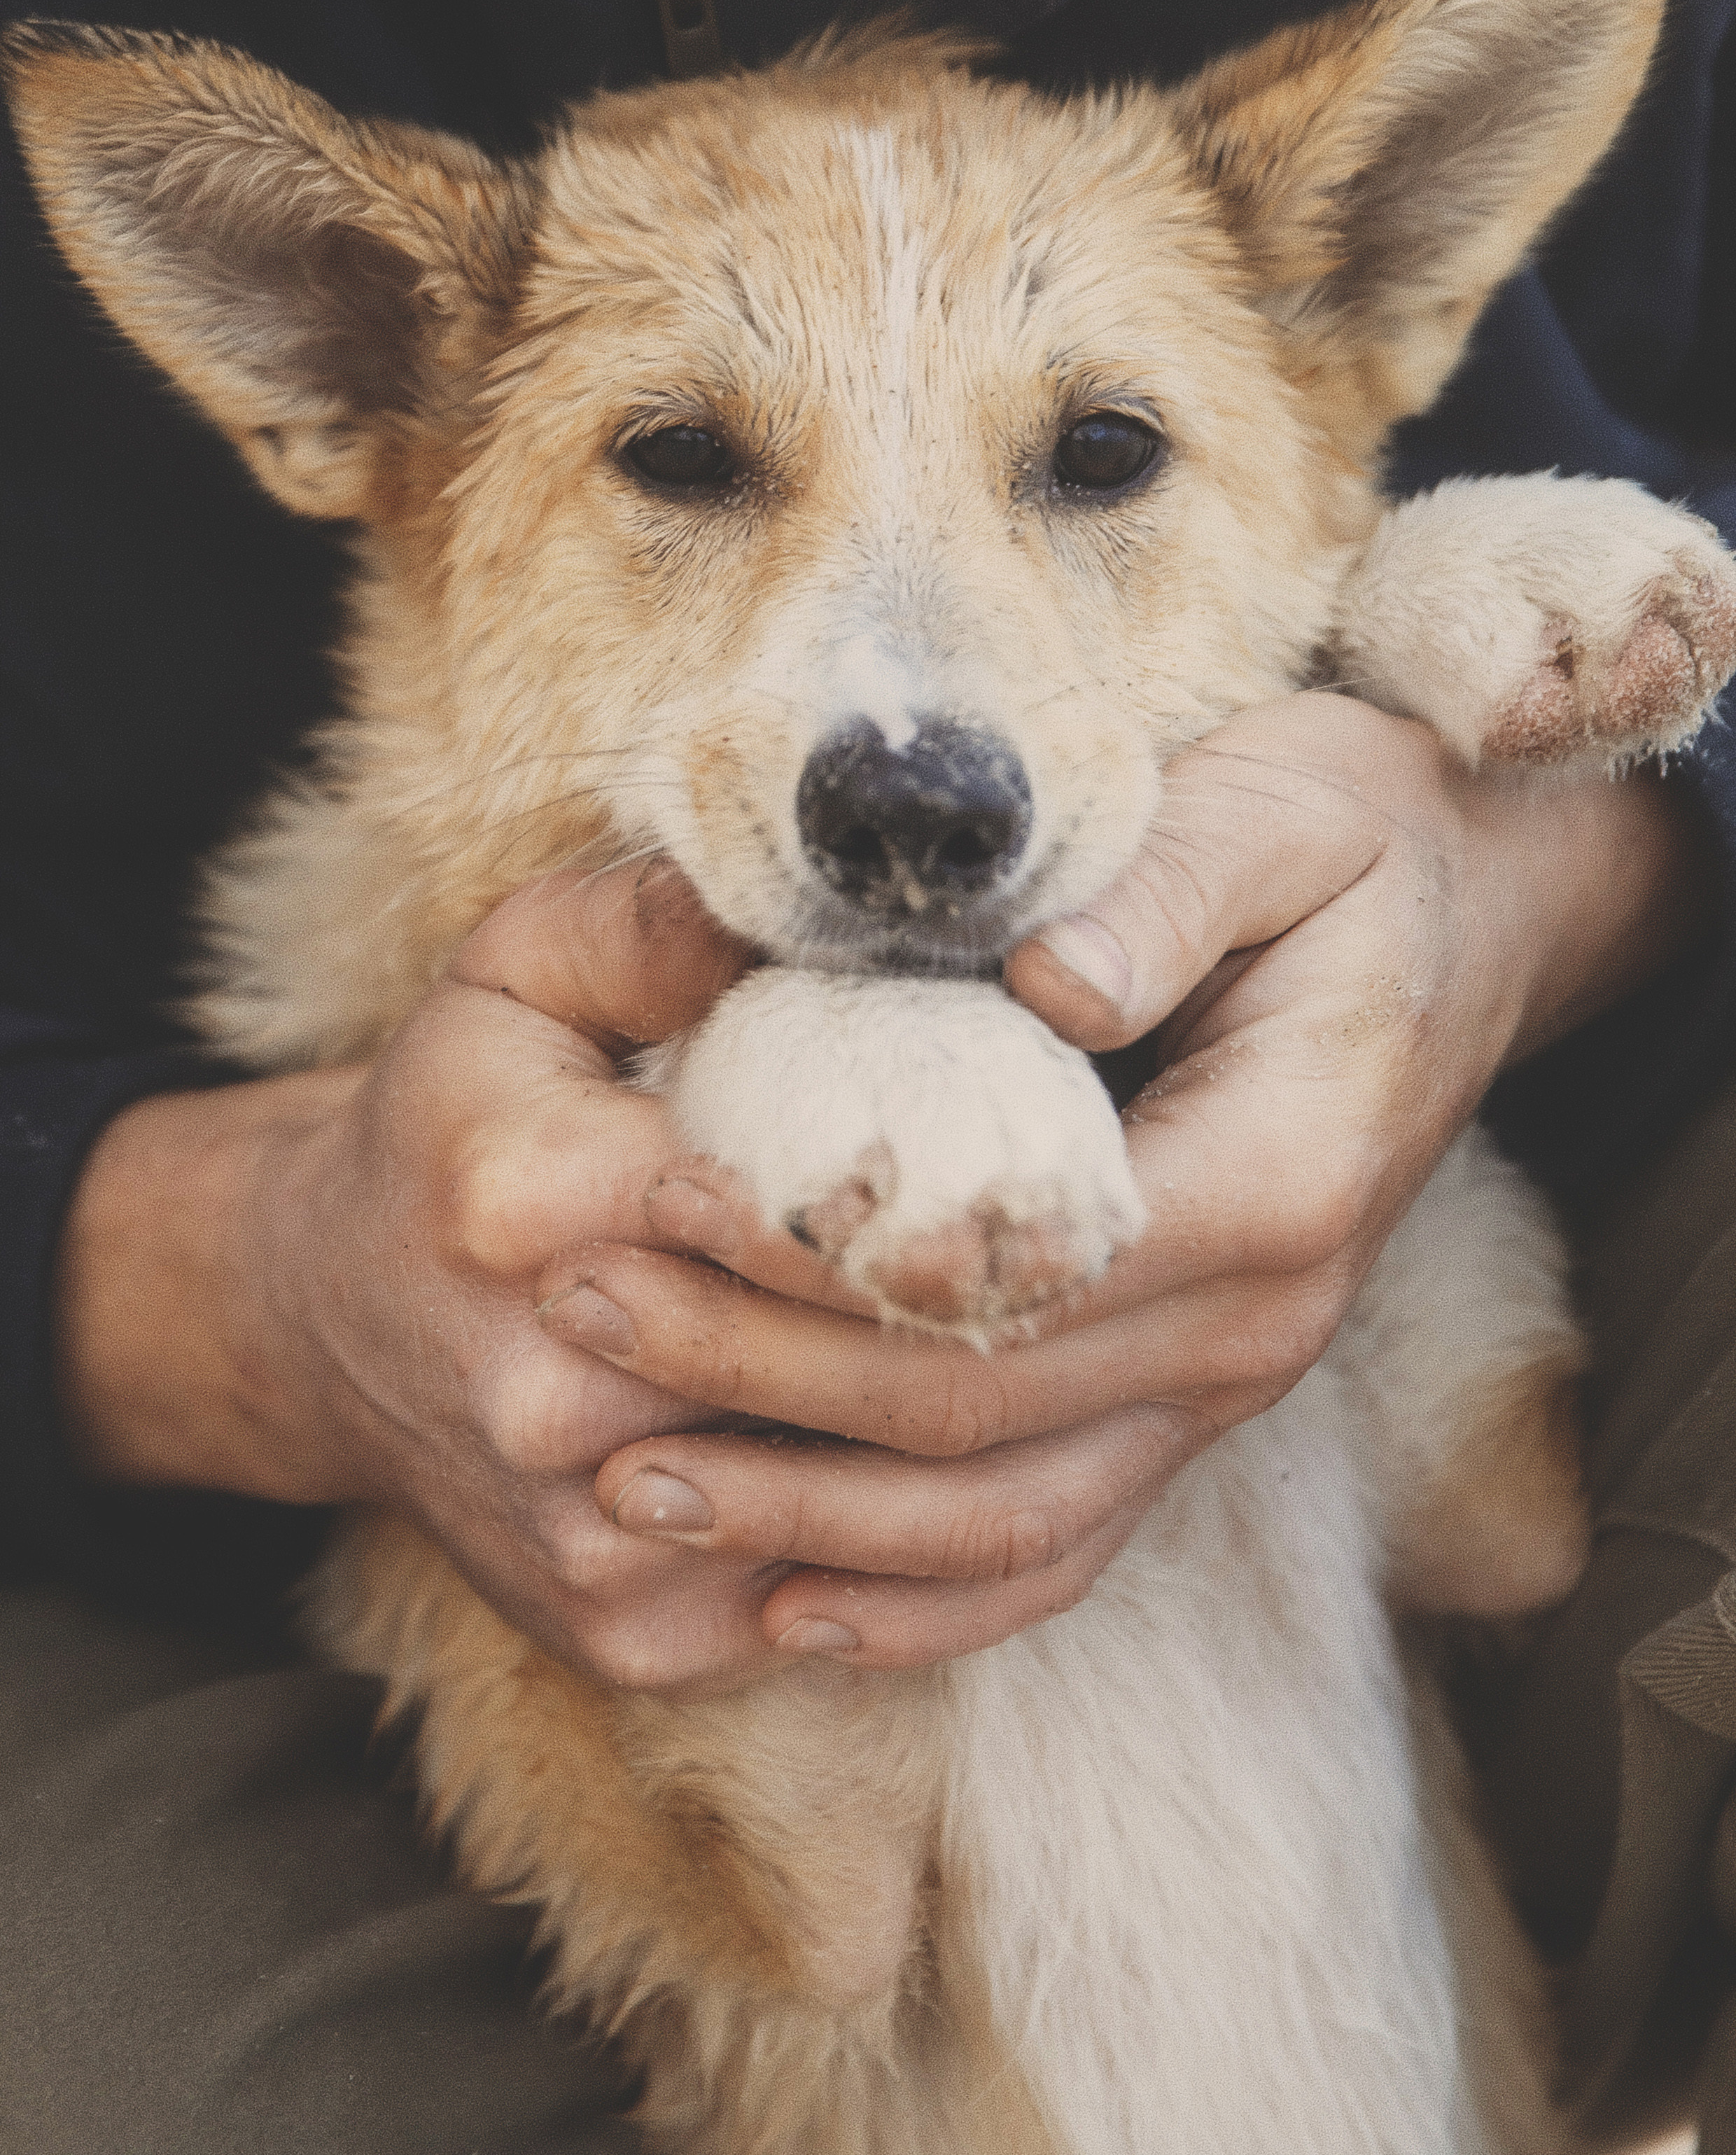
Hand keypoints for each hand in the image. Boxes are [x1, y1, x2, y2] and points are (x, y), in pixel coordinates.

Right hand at [57, 860, 1198, 1691]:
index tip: (1048, 1155)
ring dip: (969, 1431)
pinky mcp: (624, 1634)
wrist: (332, 1319)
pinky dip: (910, 1527)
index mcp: (530, 1202)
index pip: (795, 1200)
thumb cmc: (460, 1118)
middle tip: (1112, 1254)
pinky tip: (972, 1453)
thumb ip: (663, 921)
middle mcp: (549, 1395)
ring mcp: (591, 1538)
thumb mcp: (525, 970)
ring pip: (862, 1493)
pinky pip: (828, 1589)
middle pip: (843, 1359)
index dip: (934, 1183)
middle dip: (972, 1307)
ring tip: (1080, 1354)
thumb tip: (835, 895)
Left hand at [568, 694, 1708, 1663]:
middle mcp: (1261, 1319)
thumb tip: (1040, 986)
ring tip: (635, 1489)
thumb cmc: (1352, 844)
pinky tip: (794, 1605)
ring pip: (1009, 1512)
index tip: (667, 1212)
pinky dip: (929, 1594)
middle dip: (764, 1380)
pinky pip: (1063, 1541)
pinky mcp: (1192, 1402)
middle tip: (582, 1323)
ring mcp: (1230, 1383)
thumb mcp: (1274, 811)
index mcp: (1276, 1177)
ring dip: (814, 1518)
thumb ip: (1160, 897)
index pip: (1019, 1266)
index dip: (831, 1262)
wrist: (1467, 919)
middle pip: (981, 1408)